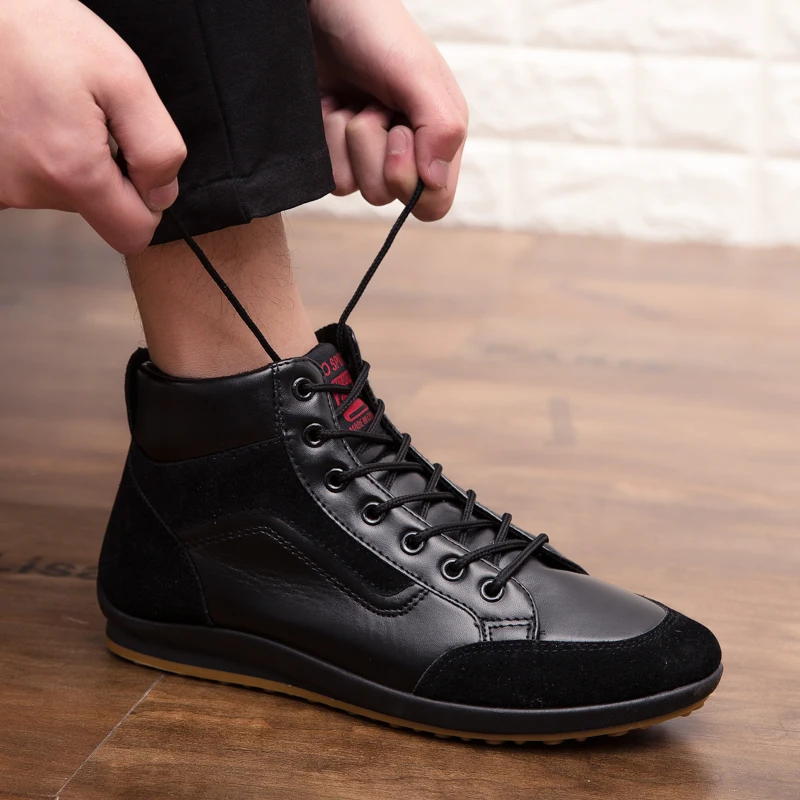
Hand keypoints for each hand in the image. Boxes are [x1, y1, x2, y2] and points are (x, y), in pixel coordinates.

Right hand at [0, 0, 185, 252]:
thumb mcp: (124, 78)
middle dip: (108, 172)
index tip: (136, 164)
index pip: (133, 236)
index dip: (148, 203)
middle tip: (88, 117)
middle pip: (100, 212)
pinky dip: (43, 154)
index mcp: (73, 172)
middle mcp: (28, 190)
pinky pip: (34, 180)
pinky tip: (32, 116)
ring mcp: (0, 186)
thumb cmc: (37, 29)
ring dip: (73, 158)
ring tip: (54, 108)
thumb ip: (158, 148)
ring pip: (66, 194)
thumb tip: (162, 195)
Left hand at [309, 0, 467, 221]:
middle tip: (373, 107)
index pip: (436, 200)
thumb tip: (435, 182)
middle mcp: (408, 152)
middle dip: (377, 152)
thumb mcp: (417, 73)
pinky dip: (327, 143)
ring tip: (350, 102)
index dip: (413, 180)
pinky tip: (331, 108)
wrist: (320, 8)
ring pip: (361, 189)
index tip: (399, 132)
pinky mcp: (337, 154)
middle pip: (394, 197)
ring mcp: (369, 155)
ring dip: (349, 142)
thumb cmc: (375, 30)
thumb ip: (440, 127)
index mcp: (440, 136)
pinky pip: (333, 180)